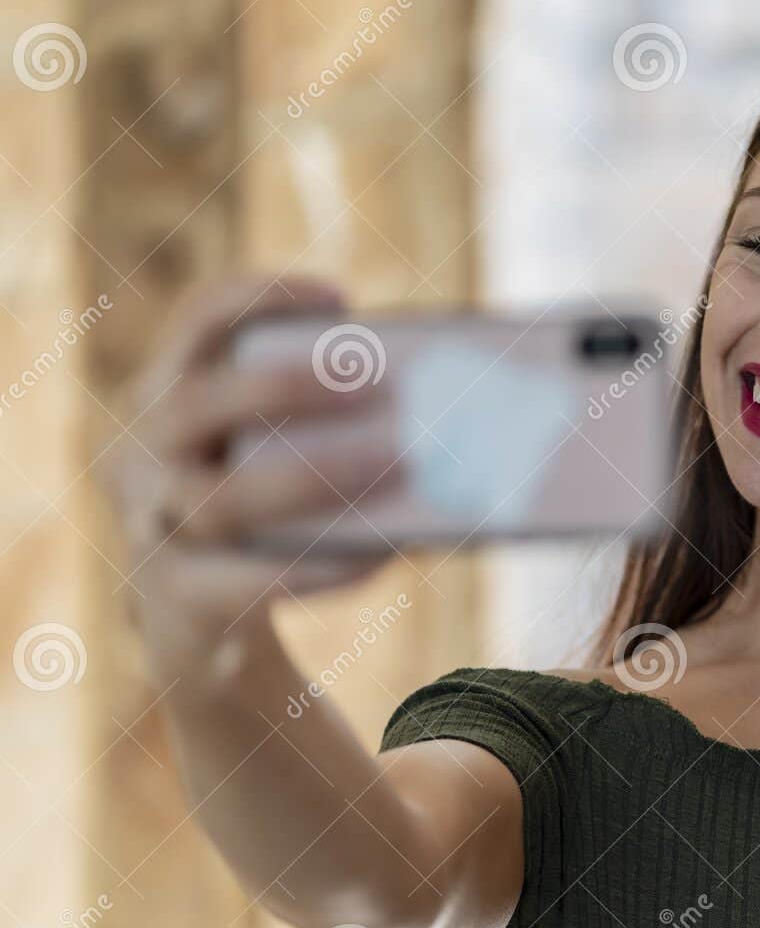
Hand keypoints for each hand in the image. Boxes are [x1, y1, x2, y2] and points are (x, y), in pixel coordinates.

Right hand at [96, 275, 397, 669]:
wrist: (207, 631)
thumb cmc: (265, 518)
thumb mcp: (273, 456)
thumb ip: (326, 422)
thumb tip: (449, 404)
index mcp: (167, 394)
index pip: (195, 322)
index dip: (259, 297)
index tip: (341, 299)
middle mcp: (141, 451)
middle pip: (196, 404)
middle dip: (285, 387)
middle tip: (374, 383)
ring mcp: (149, 525)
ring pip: (221, 501)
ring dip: (316, 478)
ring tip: (397, 463)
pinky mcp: (177, 595)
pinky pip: (252, 579)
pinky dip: (326, 565)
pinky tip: (387, 552)